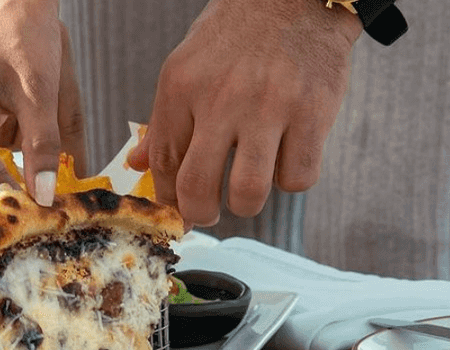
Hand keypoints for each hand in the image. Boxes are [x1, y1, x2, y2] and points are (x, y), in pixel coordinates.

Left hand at [128, 0, 360, 227]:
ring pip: (248, 192)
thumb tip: (137, 166)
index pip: (164, 162)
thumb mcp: (186, 67)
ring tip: (245, 192)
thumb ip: (164, 121)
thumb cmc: (236, 37)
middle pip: (198, 185)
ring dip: (244, 205)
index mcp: (182, 87)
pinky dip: (289, 179)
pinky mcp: (313, 112)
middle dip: (199, 213)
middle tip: (207, 212)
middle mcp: (222, 98)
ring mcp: (270, 106)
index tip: (177, 207)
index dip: (168, 197)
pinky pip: (296, 178)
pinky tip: (284, 159)